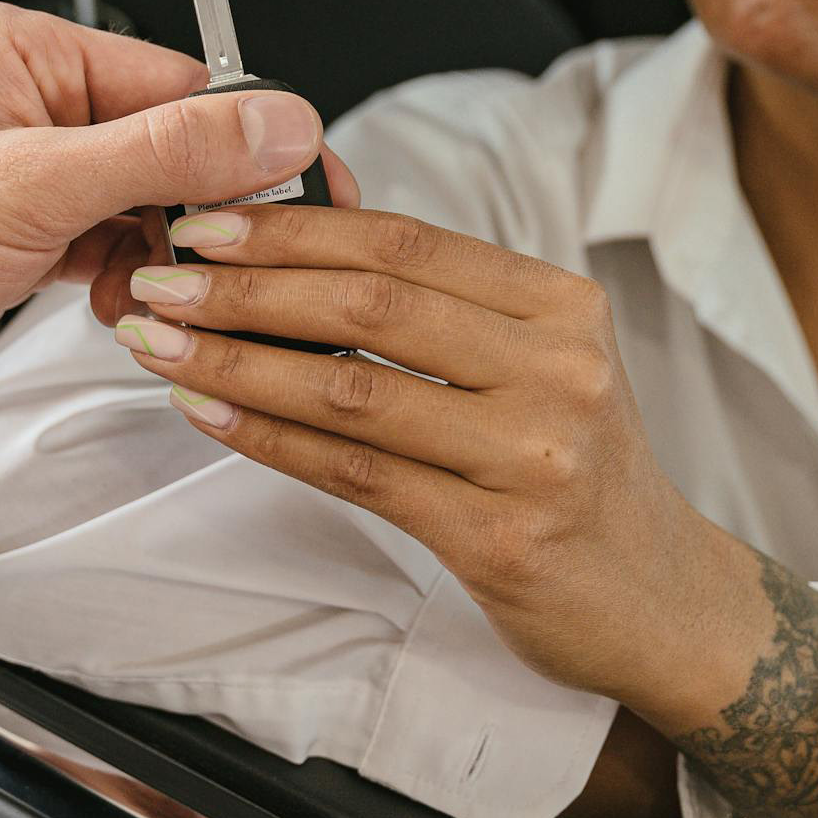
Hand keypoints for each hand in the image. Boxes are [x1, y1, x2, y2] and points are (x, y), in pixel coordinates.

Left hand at [0, 3, 357, 476]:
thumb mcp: (28, 191)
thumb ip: (162, 152)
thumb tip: (271, 122)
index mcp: (27, 54)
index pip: (182, 79)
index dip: (249, 139)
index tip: (306, 186)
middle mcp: (31, 102)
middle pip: (174, 142)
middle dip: (202, 208)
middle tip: (232, 260)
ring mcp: (29, 171)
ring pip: (151, 201)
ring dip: (166, 253)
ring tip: (154, 292)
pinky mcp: (25, 233)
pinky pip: (117, 243)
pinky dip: (132, 280)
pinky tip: (122, 307)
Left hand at [97, 202, 734, 717]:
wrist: (657, 597)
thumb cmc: (574, 469)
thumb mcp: (538, 363)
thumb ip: (443, 310)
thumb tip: (300, 252)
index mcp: (558, 305)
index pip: (405, 240)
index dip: (295, 225)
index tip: (209, 219)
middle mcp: (556, 367)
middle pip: (372, 303)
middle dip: (247, 286)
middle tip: (161, 279)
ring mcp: (532, 453)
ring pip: (353, 388)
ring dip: (238, 361)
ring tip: (160, 345)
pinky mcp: (498, 535)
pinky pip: (357, 473)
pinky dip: (270, 438)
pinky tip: (210, 415)